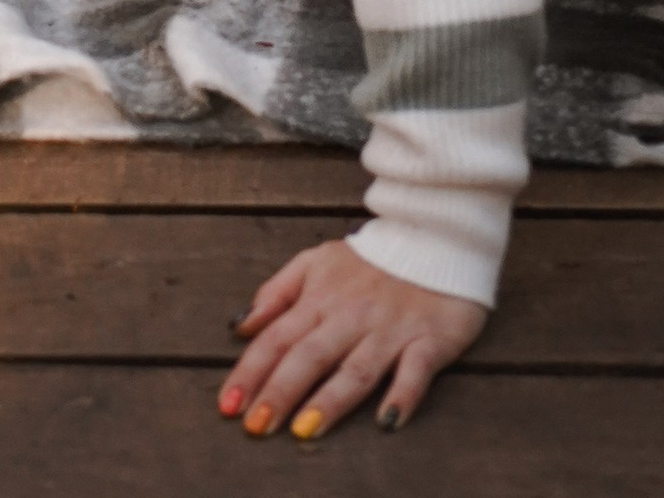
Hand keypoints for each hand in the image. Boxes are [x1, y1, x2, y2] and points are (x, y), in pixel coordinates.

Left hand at [218, 235, 486, 440]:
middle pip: (310, 356)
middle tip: (255, 426)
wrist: (436, 235)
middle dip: (280, 391)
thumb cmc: (370, 259)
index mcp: (321, 297)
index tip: (227, 405)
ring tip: (305, 429)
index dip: (251, 371)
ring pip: (357, 368)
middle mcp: (352, 315)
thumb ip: (277, 292)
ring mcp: (390, 329)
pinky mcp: (429, 339)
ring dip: (331, 399)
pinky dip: (403, 394)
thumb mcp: (317, 261)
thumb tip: (239, 326)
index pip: (277, 338)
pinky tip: (387, 419)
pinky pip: (416, 370)